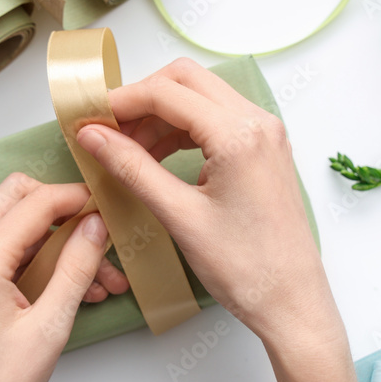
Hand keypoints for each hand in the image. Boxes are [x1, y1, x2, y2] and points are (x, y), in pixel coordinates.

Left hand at [0, 174, 120, 381]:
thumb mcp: (50, 327)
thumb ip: (76, 267)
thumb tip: (95, 228)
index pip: (35, 203)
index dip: (76, 198)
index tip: (104, 206)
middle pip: (16, 197)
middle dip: (61, 208)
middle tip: (96, 229)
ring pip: (10, 223)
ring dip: (54, 239)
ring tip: (95, 276)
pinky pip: (0, 248)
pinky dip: (35, 257)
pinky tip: (68, 285)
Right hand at [75, 58, 341, 347]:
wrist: (292, 301)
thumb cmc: (246, 268)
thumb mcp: (179, 216)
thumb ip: (132, 168)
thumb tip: (93, 136)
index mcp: (239, 135)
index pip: (166, 93)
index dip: (119, 102)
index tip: (88, 119)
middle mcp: (258, 123)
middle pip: (185, 80)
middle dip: (141, 99)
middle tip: (107, 130)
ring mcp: (265, 134)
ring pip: (200, 97)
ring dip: (160, 115)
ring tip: (126, 150)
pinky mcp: (264, 149)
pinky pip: (216, 120)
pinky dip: (182, 130)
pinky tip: (156, 158)